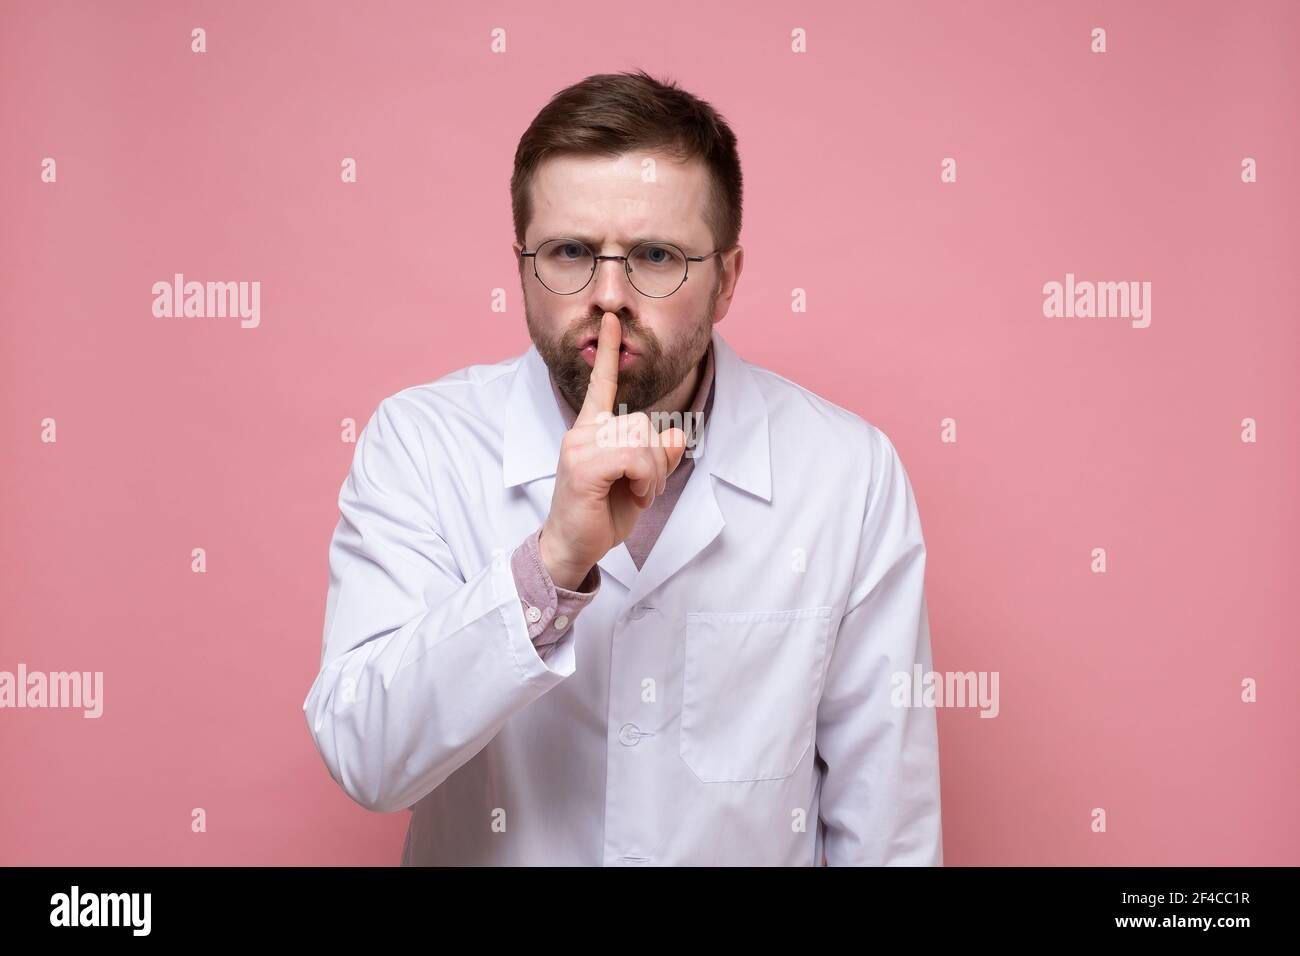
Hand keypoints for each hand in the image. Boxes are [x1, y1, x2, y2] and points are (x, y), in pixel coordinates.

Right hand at [539, 312, 689, 588]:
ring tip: (637, 494)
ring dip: (651, 473)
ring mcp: (580, 447)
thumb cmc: (600, 517)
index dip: (609, 353)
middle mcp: (582, 433)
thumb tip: (676, 436)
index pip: (601, 385)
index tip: (611, 321)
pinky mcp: (584, 466)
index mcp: (591, 431)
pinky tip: (634, 495)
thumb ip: (657, 459)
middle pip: (643, 423)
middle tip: (644, 488)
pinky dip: (645, 479)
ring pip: (641, 440)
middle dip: (656, 459)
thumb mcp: (640, 485)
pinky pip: (633, 457)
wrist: (573, 549)